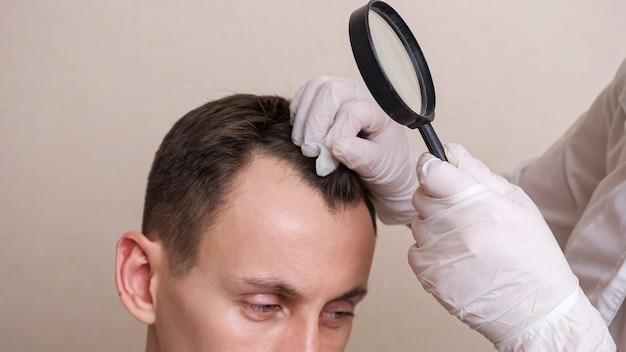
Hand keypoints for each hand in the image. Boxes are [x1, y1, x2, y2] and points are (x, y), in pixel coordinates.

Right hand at [290, 76, 416, 224]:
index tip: (327, 165)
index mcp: (380, 108)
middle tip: (311, 153)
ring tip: (304, 147)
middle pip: (331, 91)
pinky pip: (305, 93)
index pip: (352, 112)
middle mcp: (362, 93)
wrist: (381, 169)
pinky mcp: (324, 96)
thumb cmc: (384, 166)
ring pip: (316, 87)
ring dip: (304, 118)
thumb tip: (337, 147)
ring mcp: (342, 90)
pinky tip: (301, 136)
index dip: (335, 137)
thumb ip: (362, 157)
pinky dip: (298, 114)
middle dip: (315, 123)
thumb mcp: (379, 167)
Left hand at [408, 144, 612, 349]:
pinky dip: (430, 252)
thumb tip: (452, 150)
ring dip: (434, 227)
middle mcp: (453, 226)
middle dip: (436, 198)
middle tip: (463, 214)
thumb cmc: (532, 255)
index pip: (430, 171)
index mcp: (477, 203)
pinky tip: (457, 260)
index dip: (432, 167)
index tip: (437, 171)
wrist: (535, 310)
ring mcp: (438, 252)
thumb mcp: (517, 204)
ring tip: (466, 241)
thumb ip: (480, 174)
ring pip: (418, 224)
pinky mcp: (428, 275)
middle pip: (420, 196)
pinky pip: (415, 251)